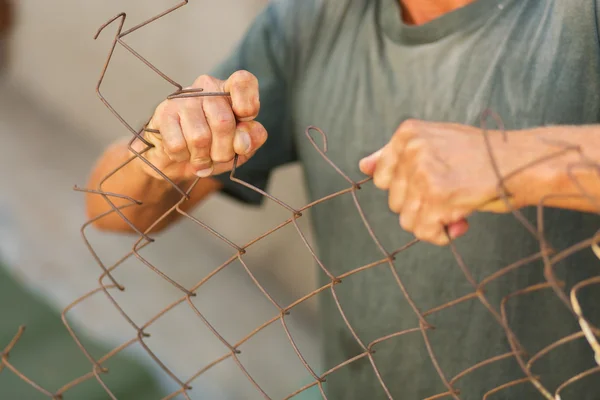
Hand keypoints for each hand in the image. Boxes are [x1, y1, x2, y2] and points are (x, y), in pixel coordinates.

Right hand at [132, 70, 266, 181]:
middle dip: (224, 152)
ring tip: (201, 158)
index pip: (243, 81)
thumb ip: (252, 138)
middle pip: (223, 123)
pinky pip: (178, 145)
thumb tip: (242, 141)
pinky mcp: (163, 114)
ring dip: (202, 158)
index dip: (248, 103)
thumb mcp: (241, 147)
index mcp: (229, 90)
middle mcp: (206, 88)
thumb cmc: (214, 148)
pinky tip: (183, 153)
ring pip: (200, 137)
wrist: (176, 159)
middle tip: (218, 157)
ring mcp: (183, 99)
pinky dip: (183, 157)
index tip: (245, 119)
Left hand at [359, 119, 540, 245]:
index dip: (406, 188)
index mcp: (408, 133)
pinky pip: (423, 231)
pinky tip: (460, 220)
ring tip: (457, 207)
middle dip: (421, 206)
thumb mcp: (434, 142)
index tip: (430, 184)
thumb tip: (363, 165)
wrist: (521, 162)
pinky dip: (440, 234)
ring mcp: (424, 173)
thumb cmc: (480, 155)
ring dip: (432, 221)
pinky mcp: (438, 197)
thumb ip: (396, 154)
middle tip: (451, 196)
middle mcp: (412, 150)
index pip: (380, 176)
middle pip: (393, 201)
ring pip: (406, 219)